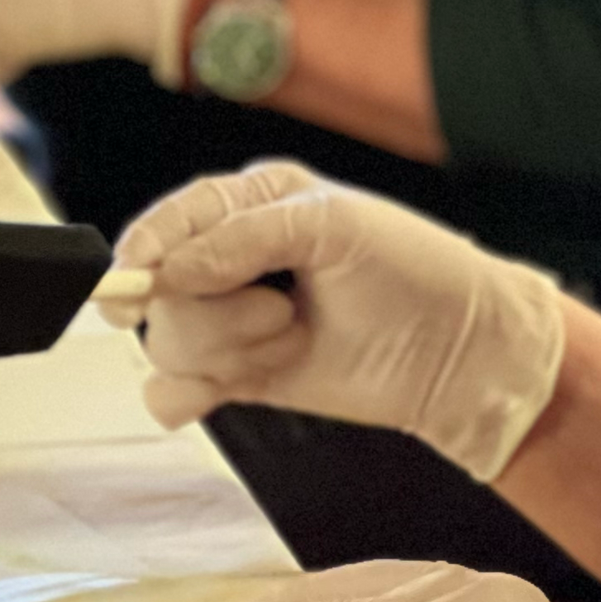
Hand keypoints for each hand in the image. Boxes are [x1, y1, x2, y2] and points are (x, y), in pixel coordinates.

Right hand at [116, 159, 562, 479]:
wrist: (462, 355)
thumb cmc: (416, 272)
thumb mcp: (333, 225)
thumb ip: (241, 239)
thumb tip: (164, 271)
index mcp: (252, 205)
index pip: (171, 221)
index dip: (146, 249)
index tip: (138, 280)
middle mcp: (233, 261)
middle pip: (160, 290)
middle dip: (214, 311)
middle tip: (279, 312)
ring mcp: (233, 322)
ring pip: (167, 342)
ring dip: (225, 351)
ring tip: (289, 341)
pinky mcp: (240, 376)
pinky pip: (170, 392)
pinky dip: (185, 396)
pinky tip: (221, 391)